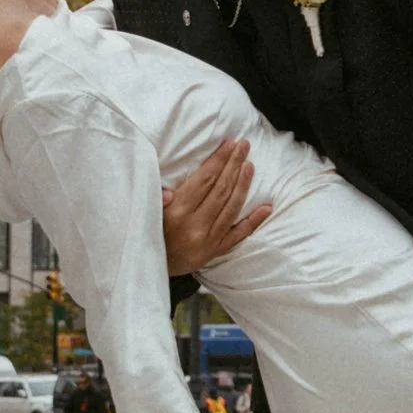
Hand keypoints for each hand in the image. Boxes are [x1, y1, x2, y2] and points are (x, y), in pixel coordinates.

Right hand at [160, 137, 272, 276]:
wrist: (151, 268)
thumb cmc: (147, 232)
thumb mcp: (146, 212)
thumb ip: (157, 199)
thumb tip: (169, 192)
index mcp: (177, 213)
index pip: (204, 181)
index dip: (218, 160)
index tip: (229, 144)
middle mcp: (196, 226)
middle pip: (221, 190)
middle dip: (234, 165)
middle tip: (244, 145)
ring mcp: (209, 240)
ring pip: (232, 208)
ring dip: (243, 185)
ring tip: (251, 166)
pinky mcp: (215, 251)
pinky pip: (239, 235)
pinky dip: (254, 221)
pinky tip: (266, 208)